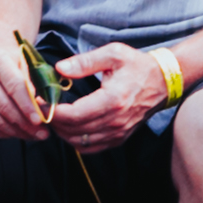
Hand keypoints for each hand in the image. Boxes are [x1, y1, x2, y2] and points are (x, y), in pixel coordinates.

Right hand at [0, 25, 48, 139]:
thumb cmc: (10, 61)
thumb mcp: (24, 61)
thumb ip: (32, 81)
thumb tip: (41, 107)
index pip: (14, 87)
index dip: (27, 106)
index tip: (40, 120)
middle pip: (4, 106)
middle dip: (26, 124)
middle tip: (43, 133)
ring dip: (16, 132)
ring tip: (33, 135)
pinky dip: (2, 134)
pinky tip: (16, 133)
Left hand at [48, 43, 168, 146]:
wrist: (163, 81)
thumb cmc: (138, 65)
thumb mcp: (113, 54)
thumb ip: (85, 62)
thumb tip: (59, 69)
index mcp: (112, 99)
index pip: (73, 115)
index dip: (52, 112)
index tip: (39, 102)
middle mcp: (115, 120)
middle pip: (73, 131)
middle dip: (53, 121)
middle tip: (42, 109)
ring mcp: (118, 132)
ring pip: (79, 143)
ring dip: (62, 132)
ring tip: (54, 117)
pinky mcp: (119, 137)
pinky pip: (90, 148)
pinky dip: (75, 141)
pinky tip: (70, 127)